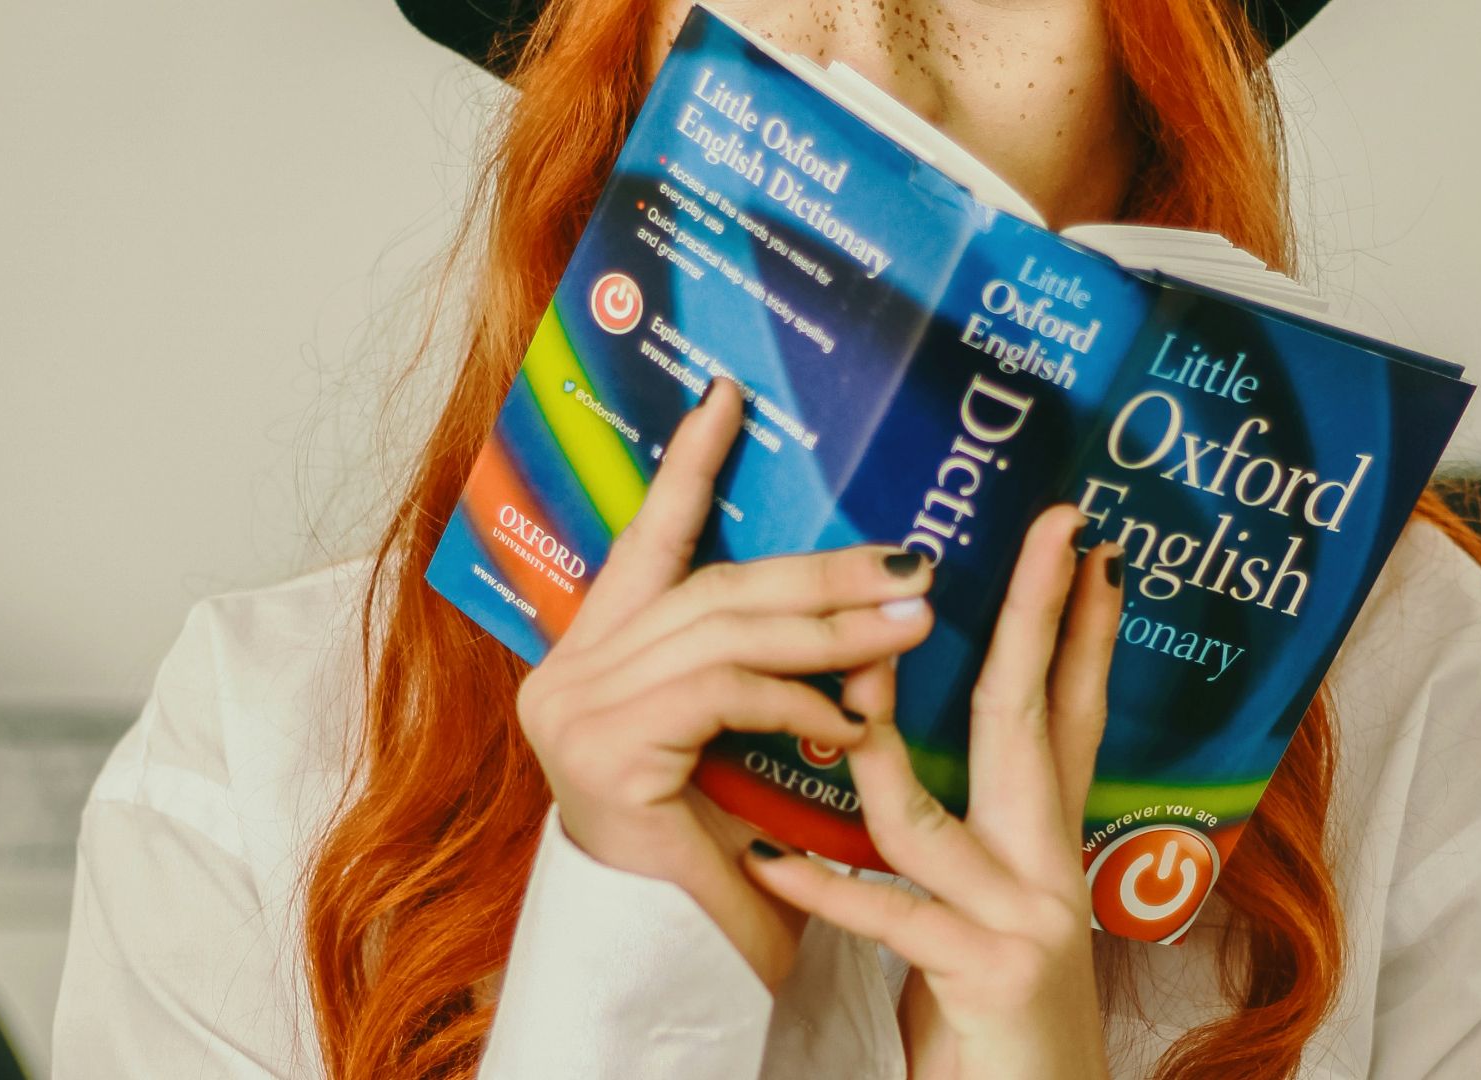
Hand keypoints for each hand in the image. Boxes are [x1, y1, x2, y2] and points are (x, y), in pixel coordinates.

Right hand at [514, 380, 936, 988]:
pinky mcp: (604, 752)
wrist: (673, 962)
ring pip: (726, 632)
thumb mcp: (735, 737)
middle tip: (911, 558)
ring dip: (832, 627)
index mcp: (595, 654)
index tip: (731, 395)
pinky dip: (798, 699)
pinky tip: (850, 717)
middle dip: (819, 570)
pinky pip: (724, 695)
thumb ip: (756, 661)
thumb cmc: (715, 851)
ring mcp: (574, 710)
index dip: (689, 465)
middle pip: (712, 587)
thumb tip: (852, 582)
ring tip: (912, 619)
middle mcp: (568, 671)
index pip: (648, 540)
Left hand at [744, 505, 1124, 1079]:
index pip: (1068, 713)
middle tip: (1056, 532)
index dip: (1081, 627)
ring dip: (877, 739)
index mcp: (1046, 844)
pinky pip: (889, 915)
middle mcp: (1050, 868)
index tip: (1085, 546)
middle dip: (1039, 618)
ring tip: (837, 675)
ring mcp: (1026, 918)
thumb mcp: (990, 909)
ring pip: (931, 814)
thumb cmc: (994, 1019)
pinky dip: (822, 887)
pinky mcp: (989, 976)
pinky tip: (763, 856)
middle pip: (1031, 721)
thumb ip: (964, 836)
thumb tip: (897, 746)